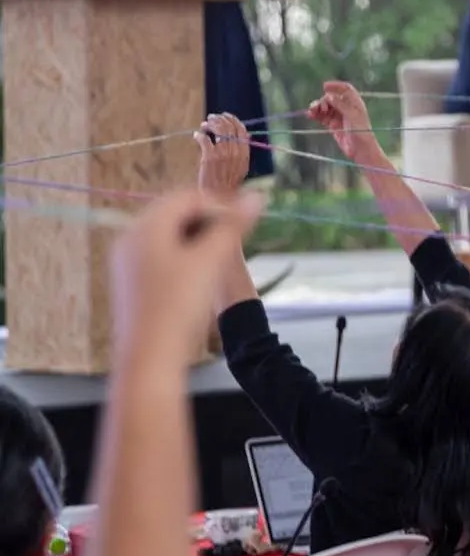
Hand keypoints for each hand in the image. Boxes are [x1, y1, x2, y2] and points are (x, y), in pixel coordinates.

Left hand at [110, 188, 263, 355]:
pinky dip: (184, 259)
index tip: (246, 219)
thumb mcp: (211, 260)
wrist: (150, 359)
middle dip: (208, 222)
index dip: (219, 203)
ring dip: (198, 240)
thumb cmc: (179, 305)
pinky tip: (200, 278)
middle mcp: (129, 239)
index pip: (186, 197)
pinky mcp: (131, 285)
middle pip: (174, 215)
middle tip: (236, 239)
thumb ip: (233, 225)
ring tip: (221, 259)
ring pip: (168, 238)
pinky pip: (160, 258)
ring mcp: (127, 264)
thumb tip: (256, 197)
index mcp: (145, 227)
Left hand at [195, 114, 251, 193]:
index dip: (233, 120)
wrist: (217, 201)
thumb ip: (242, 152)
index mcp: (244, 154)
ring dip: (210, 124)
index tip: (225, 116)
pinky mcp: (209, 158)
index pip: (242, 129)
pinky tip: (196, 136)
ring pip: (218, 130)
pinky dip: (199, 135)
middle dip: (219, 119)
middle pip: (230, 127)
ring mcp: (223, 154)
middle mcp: (236, 152)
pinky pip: (204, 139)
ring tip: (204, 126)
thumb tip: (247, 135)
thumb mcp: (241, 168)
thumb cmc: (226, 185)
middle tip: (211, 118)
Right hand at [308, 81, 376, 159]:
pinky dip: (316, 115)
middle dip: (323, 101)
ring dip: (317, 107)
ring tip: (311, 111)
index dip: (336, 86)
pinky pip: (322, 117)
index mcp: (354, 103)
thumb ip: (340, 104)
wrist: (360, 149)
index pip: (345, 89)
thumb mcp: (352, 115)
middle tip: (321, 108)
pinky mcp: (333, 125)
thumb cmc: (361, 131)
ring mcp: (339, 116)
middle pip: (331, 98)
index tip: (325, 86)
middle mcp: (346, 108)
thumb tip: (328, 95)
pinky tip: (310, 115)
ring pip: (325, 107)